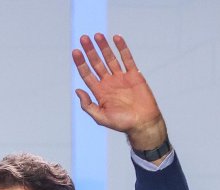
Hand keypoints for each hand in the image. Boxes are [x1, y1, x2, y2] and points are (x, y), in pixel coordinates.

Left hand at [72, 34, 166, 151]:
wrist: (143, 123)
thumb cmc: (122, 123)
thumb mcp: (101, 117)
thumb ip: (88, 105)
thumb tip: (77, 90)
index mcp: (99, 92)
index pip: (87, 74)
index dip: (81, 63)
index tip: (75, 52)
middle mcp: (109, 82)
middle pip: (97, 63)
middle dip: (90, 51)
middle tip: (83, 38)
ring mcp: (121, 77)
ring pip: (110, 58)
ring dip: (104, 47)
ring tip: (97, 35)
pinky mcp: (134, 75)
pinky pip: (127, 58)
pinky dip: (122, 48)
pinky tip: (116, 38)